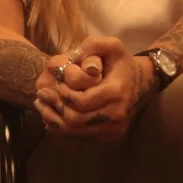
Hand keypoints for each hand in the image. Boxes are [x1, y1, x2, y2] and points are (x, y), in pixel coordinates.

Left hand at [34, 36, 155, 141]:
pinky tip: (51, 114)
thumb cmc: (120, 62)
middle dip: (54, 106)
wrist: (142, 82)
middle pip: (75, 120)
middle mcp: (117, 115)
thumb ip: (93, 45)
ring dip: (53, 118)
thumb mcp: (112, 45)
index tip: (55, 82)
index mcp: (116, 93)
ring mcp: (114, 129)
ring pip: (75, 132)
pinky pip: (80, 137)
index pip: (80, 101)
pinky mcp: (110, 136)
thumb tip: (74, 57)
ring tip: (40, 104)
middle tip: (40, 94)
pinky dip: (61, 128)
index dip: (62, 93)